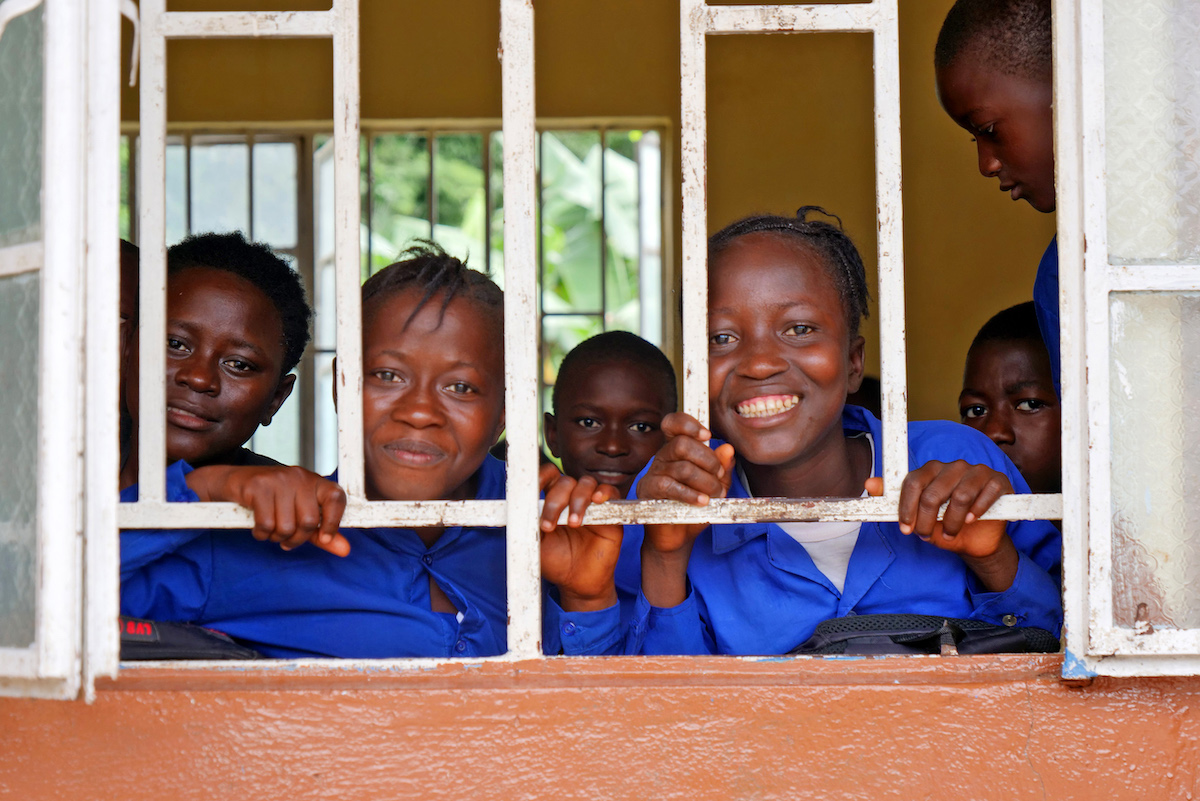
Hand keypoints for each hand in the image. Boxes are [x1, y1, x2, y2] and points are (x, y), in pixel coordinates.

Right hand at [187, 465, 350, 556]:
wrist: (236, 483)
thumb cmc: (274, 501)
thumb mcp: (300, 514)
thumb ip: (322, 533)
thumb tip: (345, 550)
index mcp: (315, 482)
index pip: (336, 498)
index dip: (333, 522)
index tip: (324, 539)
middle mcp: (300, 477)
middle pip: (308, 521)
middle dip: (296, 539)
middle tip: (286, 538)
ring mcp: (279, 479)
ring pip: (286, 527)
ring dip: (277, 537)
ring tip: (272, 530)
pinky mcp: (258, 486)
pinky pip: (266, 524)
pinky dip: (262, 534)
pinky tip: (259, 528)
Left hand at [538, 463, 623, 611]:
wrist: (577, 582)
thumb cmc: (556, 561)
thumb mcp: (537, 543)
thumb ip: (531, 522)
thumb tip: (523, 504)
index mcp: (554, 501)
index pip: (549, 476)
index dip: (542, 476)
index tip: (535, 487)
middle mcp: (572, 498)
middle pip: (566, 481)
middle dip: (556, 501)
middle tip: (549, 526)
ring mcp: (592, 504)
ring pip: (586, 483)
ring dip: (578, 499)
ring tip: (574, 523)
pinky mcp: (611, 513)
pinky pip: (612, 493)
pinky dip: (604, 492)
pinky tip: (597, 501)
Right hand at [635, 413, 735, 606]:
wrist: (678, 536)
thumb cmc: (694, 508)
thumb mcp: (714, 486)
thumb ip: (721, 468)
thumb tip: (727, 450)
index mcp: (675, 450)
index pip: (673, 423)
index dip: (689, 423)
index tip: (707, 436)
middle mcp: (662, 457)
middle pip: (683, 444)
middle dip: (708, 460)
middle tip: (718, 477)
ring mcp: (653, 473)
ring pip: (682, 467)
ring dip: (706, 482)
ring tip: (715, 495)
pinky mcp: (648, 491)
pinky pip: (670, 486)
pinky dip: (691, 494)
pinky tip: (702, 502)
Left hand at [877, 461, 1017, 591]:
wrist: (976, 540)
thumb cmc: (944, 524)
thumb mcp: (917, 517)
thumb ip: (894, 500)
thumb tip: (869, 484)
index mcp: (931, 470)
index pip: (913, 482)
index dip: (907, 507)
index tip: (905, 528)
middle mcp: (954, 466)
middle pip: (933, 492)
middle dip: (927, 520)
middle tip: (927, 536)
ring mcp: (977, 471)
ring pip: (960, 496)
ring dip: (953, 522)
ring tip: (950, 534)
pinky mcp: (998, 481)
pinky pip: (986, 494)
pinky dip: (978, 511)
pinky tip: (972, 521)